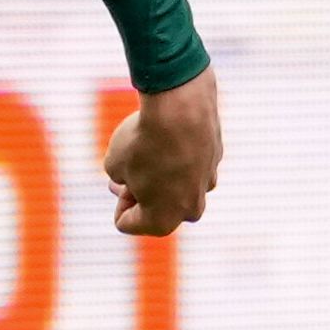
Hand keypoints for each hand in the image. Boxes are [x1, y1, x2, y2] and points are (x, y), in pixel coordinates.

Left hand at [102, 68, 221, 236]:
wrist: (181, 107)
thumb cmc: (143, 140)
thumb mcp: (113, 164)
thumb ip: (121, 178)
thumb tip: (135, 174)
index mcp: (161, 221)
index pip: (126, 222)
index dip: (118, 200)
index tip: (119, 180)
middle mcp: (190, 211)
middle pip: (158, 209)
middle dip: (142, 192)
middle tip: (129, 166)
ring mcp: (207, 185)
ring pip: (178, 186)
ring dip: (163, 174)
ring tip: (151, 148)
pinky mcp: (216, 160)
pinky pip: (191, 163)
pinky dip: (180, 154)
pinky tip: (171, 133)